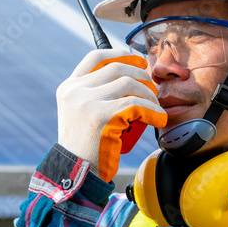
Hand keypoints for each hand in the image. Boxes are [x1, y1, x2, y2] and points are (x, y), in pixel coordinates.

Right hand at [57, 49, 167, 181]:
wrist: (77, 172)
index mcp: (69, 87)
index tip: (138, 60)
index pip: (95, 57)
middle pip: (118, 68)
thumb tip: (126, 76)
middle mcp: (75, 91)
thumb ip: (93, 94)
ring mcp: (87, 102)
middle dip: (141, 76)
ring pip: (129, 84)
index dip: (120, 53)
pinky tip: (158, 118)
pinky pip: (136, 105)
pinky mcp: (102, 116)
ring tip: (155, 107)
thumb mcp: (79, 114)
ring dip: (149, 95)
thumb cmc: (85, 147)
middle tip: (153, 89)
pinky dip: (152, 111)